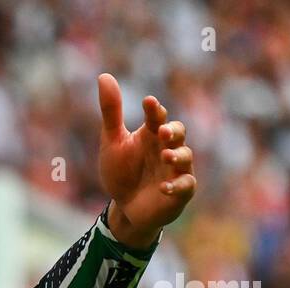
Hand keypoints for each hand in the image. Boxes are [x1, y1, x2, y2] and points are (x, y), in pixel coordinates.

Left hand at [96, 72, 195, 248]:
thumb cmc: (122, 172)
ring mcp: (176, 169)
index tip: (148, 103)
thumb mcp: (112, 143)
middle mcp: (167, 148)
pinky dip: (176, 186)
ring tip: (165, 156)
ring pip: (186, 157)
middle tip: (162, 131)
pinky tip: (163, 187)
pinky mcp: (179, 191)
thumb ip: (111, 112)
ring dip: (177, 155)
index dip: (155, 110)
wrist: (125, 208)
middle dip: (173, 130)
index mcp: (151, 134)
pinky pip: (185, 186)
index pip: (157, 117)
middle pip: (178, 132)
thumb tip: (103, 76)